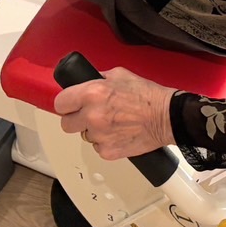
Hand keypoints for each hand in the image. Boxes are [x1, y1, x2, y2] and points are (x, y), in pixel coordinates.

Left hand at [54, 67, 175, 160]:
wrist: (166, 117)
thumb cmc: (147, 96)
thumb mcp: (119, 74)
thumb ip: (98, 78)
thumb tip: (86, 82)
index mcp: (91, 94)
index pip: (60, 103)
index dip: (65, 103)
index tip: (69, 104)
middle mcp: (92, 116)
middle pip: (65, 124)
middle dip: (75, 119)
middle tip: (87, 115)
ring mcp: (99, 136)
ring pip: (84, 136)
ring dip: (92, 131)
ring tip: (111, 123)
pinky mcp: (107, 152)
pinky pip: (98, 147)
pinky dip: (105, 142)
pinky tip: (118, 133)